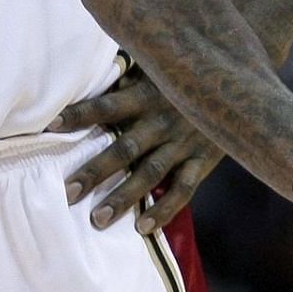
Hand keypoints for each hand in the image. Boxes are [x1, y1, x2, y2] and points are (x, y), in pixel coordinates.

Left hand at [49, 70, 221, 234]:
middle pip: (124, 148)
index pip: (107, 105)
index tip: (50, 126)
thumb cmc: (189, 69)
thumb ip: (129, 71)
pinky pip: (184, 188)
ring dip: (124, 197)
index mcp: (148, 93)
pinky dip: (165, 209)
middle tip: (68, 193)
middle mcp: (164, 120)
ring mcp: (185, 142)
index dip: (80, 114)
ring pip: (151, 173)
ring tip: (98, 219)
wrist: (242, 80)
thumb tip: (92, 69)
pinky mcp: (204, 159)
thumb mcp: (160, 64)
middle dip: (95, 171)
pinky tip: (143, 227)